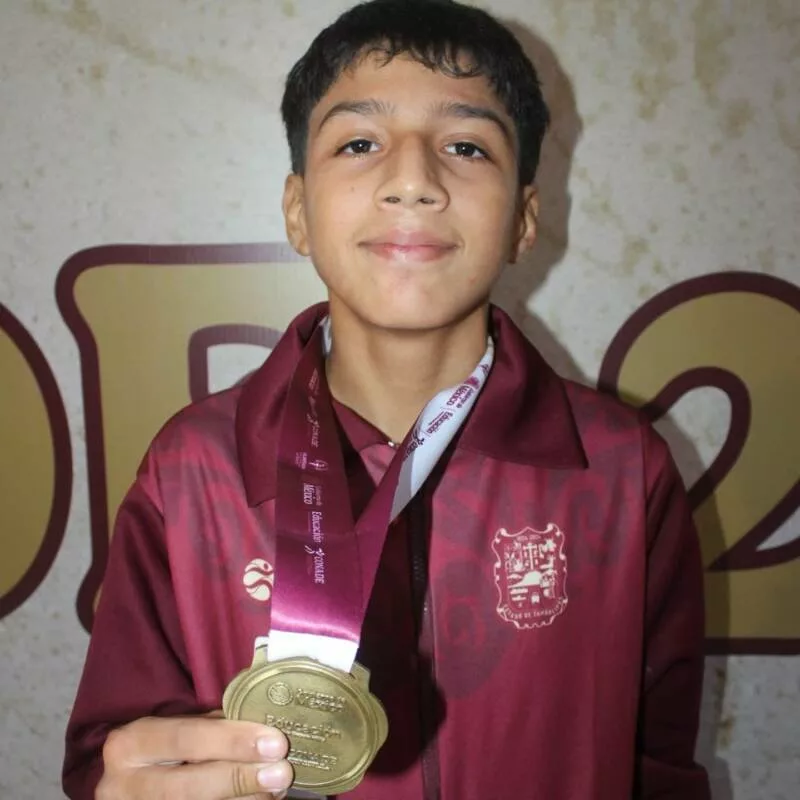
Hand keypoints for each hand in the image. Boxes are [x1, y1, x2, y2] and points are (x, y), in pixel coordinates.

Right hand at [96, 712, 291, 799]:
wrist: (129, 784)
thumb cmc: (162, 748)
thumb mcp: (175, 729)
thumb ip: (213, 728)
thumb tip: (265, 731)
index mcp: (132, 744)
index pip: (185, 739)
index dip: (231, 742)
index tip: (274, 743)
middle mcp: (124, 784)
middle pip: (187, 787)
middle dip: (240, 778)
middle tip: (282, 773)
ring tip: (276, 790)